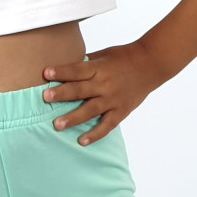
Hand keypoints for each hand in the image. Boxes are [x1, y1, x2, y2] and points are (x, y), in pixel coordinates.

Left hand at [41, 41, 162, 143]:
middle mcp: (105, 84)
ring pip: (90, 110)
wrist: (150, 64)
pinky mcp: (121, 111)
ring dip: (73, 118)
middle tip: (45, 98)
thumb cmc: (122, 57)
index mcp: (99, 68)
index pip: (77, 70)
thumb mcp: (102, 54)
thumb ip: (84, 63)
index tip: (45, 73)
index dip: (61, 71)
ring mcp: (113, 99)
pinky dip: (95, 134)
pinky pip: (107, 125)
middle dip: (62, 94)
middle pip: (81, 90)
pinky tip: (81, 141)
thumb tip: (61, 68)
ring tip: (57, 125)